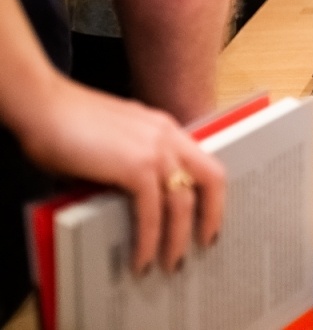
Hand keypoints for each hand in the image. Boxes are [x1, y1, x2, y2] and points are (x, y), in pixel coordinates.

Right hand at [17, 75, 225, 273]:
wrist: (43, 107)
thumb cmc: (67, 123)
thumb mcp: (113, 143)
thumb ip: (128, 164)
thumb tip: (126, 199)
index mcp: (164, 128)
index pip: (204, 162)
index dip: (212, 193)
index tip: (209, 216)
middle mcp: (167, 136)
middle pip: (210, 179)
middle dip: (212, 216)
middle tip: (205, 243)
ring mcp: (155, 149)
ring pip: (182, 202)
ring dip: (177, 238)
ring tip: (169, 262)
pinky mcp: (136, 165)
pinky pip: (152, 212)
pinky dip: (149, 239)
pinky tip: (142, 257)